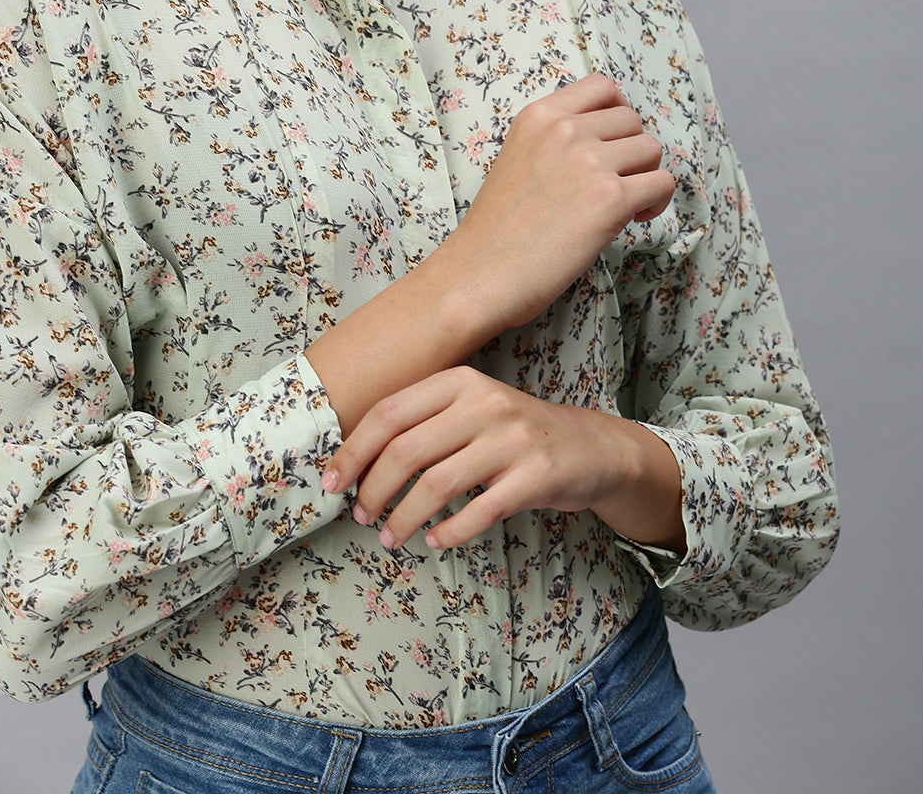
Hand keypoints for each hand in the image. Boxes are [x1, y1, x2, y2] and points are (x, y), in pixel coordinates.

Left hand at [321, 365, 633, 550]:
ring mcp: (512, 438)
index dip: (353, 451)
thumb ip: (426, 423)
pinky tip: (436, 541)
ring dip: (404, 518)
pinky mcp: (535, 475)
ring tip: (391, 537)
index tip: (330, 482)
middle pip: (406, 450)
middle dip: (373, 490)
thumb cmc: (517, 434)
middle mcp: (484, 403)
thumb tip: (358, 461)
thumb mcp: (473, 410)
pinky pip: (479, 510)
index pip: (389, 413)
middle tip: (362, 517)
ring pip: (437, 484)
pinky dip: (449, 532)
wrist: (592, 447)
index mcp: (460, 382)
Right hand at [449, 73, 675, 333]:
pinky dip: (656, 201)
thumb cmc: (495, 229)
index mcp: (538, 115)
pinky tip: (634, 219)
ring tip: (626, 204)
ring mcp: (590, 161)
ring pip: (651, 149)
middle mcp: (565, 129)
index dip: (617, 112)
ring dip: (645, 175)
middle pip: (631, 120)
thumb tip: (606, 141)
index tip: (614, 140)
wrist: (479, 275)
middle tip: (617, 182)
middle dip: (631, 150)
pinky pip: (661, 183)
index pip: (602, 86)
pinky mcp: (612, 199)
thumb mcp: (516, 158)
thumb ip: (554, 141)